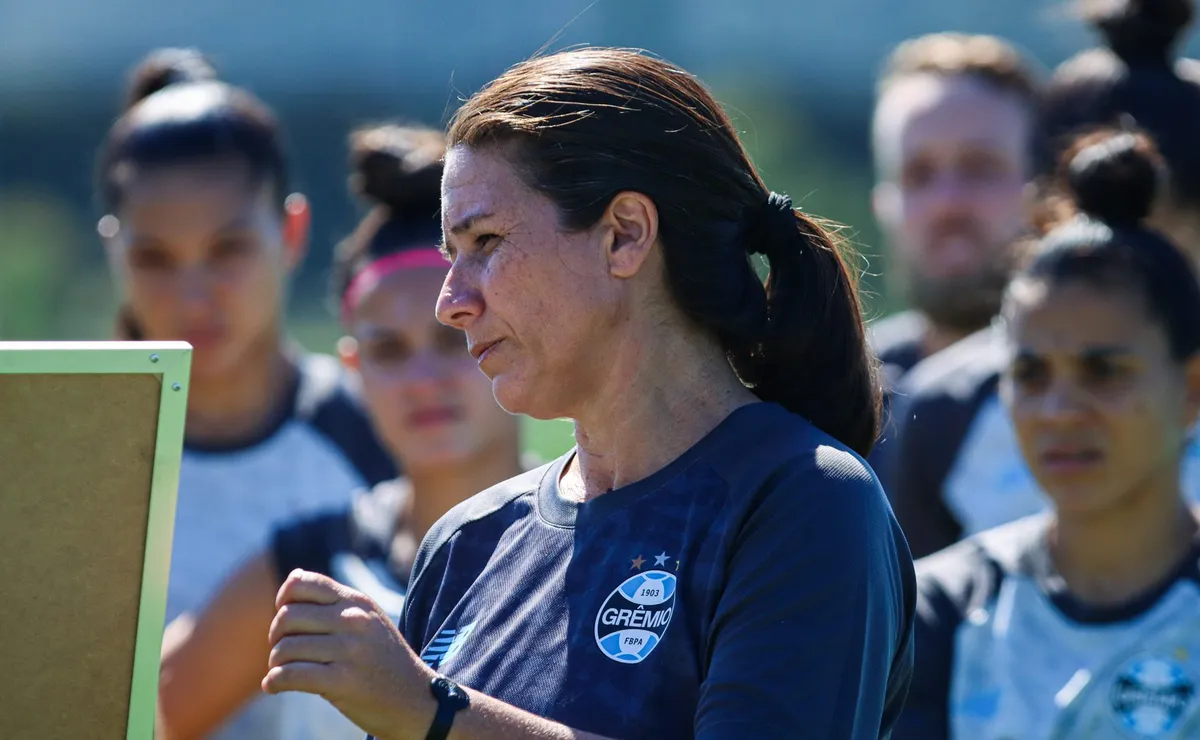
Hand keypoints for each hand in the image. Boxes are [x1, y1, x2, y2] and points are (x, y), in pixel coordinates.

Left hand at [263, 569, 435, 738]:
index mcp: (357, 602)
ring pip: (285, 649)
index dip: (283, 599)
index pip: (303, 583)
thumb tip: (292, 577)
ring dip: (275, 663)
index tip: (285, 618)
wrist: (415, 700)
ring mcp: (350, 650)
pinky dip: (274, 683)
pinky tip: (274, 687)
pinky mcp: (343, 681)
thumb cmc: (383, 660)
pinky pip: (291, 676)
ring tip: (280, 671)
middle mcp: (354, 621)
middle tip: (281, 651)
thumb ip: (334, 601)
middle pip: (287, 617)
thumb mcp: (368, 619)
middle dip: (275, 636)